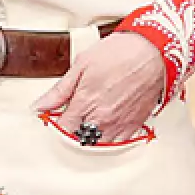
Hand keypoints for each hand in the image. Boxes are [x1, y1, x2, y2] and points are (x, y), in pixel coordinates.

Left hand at [40, 32, 165, 145]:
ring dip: (92, 134)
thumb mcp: (82, 64)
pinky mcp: (135, 125)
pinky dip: (110, 135)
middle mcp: (102, 118)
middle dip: (74, 129)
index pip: (63, 129)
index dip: (58, 122)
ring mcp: (120, 124)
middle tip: (76, 115)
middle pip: (79, 139)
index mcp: (86, 103)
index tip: (59, 114)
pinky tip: (109, 121)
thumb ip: (60, 90)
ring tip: (93, 117)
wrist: (154, 50)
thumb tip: (40, 105)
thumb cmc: (121, 52)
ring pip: (99, 143)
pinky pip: (118, 141)